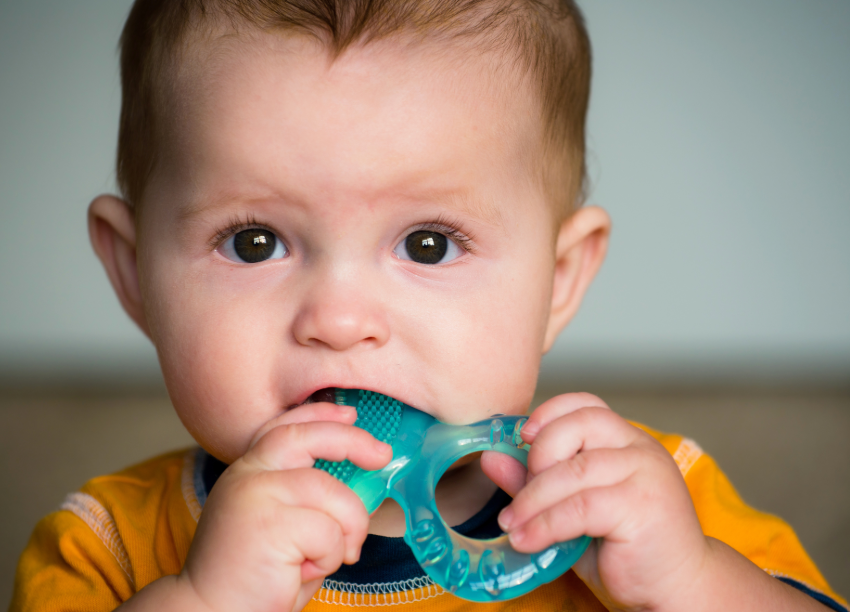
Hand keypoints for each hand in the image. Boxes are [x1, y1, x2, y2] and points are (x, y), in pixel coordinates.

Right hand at [172, 402, 391, 611]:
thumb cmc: (254, 578)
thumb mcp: (281, 525)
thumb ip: (307, 499)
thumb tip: (361, 481)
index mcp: (248, 472)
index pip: (285, 427)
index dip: (319, 415)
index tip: (350, 414)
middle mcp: (248, 475)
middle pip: (309, 438)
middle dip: (353, 441)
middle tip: (381, 455)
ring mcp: (256, 496)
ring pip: (333, 493)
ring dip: (345, 530)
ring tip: (324, 559)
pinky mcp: (269, 524)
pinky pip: (329, 532)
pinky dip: (329, 557)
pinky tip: (302, 573)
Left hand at [481, 393, 708, 610]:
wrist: (675, 589)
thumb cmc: (624, 547)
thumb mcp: (571, 509)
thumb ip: (536, 481)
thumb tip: (491, 457)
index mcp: (626, 440)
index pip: (586, 404)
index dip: (549, 413)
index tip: (521, 437)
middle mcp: (640, 448)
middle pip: (578, 426)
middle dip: (538, 456)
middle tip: (519, 496)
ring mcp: (646, 474)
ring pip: (573, 470)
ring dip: (532, 499)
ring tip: (511, 524)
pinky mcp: (642, 506)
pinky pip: (580, 507)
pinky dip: (545, 524)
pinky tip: (527, 540)